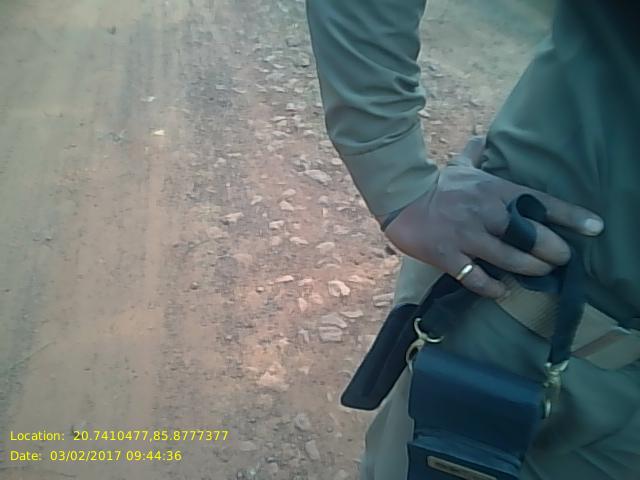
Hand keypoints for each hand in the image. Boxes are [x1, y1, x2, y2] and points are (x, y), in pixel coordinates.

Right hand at [383, 136, 603, 298]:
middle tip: (562, 259)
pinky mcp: (449, 256)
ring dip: (530, 270)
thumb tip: (481, 138)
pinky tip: (502, 290)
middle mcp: (486, 212)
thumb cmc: (435, 185)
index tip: (594, 226)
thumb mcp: (458, 167)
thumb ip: (474, 154)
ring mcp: (467, 236)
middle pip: (531, 236)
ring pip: (510, 259)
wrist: (400, 201)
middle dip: (554, 251)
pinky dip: (493, 288)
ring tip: (540, 274)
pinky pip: (477, 278)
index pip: (539, 201)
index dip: (569, 215)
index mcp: (494, 189)